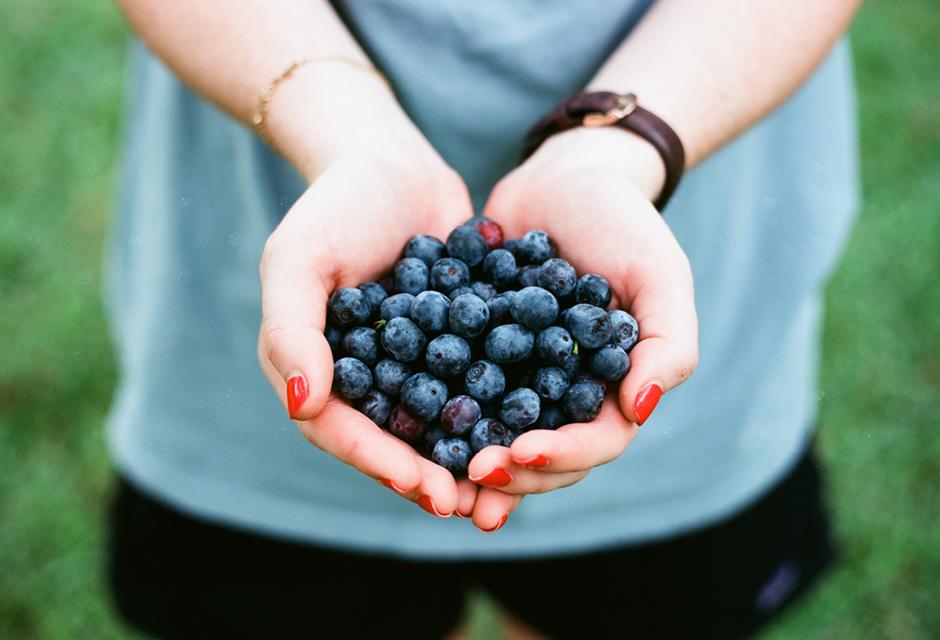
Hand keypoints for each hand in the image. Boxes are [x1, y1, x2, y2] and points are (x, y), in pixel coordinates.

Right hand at [258, 139, 478, 519]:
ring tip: (506, 484)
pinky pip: (474, 383)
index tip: (426, 489)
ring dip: (467, 457)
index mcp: (317, 369)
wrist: (392, 163)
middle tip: (471, 506)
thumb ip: (290, 331)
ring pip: (437, 422)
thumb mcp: (298, 258)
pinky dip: (499, 408)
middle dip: (430, 475)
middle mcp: (363, 376)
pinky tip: (536, 427)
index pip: (342, 430)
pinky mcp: (455, 344)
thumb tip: (303, 407)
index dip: (382, 464)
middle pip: (393, 439)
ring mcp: (412, 362)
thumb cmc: (334, 206)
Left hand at [467, 127, 698, 520]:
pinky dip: (434, 413)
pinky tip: (403, 426)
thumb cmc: (622, 221)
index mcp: (612, 388)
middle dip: (510, 472)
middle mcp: (564, 393)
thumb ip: (668, 343)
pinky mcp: (476, 353)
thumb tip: (641, 410)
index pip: (594, 442)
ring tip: (435, 480)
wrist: (563, 176)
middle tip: (472, 474)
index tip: (521, 453)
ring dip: (468, 463)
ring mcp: (517, 377)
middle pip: (541, 454)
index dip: (561, 456)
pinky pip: (454, 390)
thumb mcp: (659, 273)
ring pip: (495, 434)